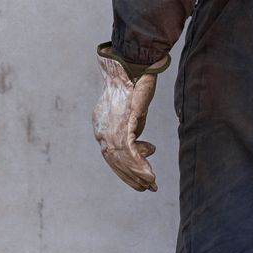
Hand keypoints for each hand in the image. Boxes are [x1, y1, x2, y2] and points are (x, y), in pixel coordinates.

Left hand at [92, 46, 168, 191]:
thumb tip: (141, 146)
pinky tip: (151, 176)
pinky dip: (141, 167)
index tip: (141, 173)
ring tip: (151, 185)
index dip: (126, 166)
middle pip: (115, 161)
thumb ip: (133, 128)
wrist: (131, 66)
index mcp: (101, 125)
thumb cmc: (134, 82)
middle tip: (145, 186)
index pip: (112, 153)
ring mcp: (110, 130)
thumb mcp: (133, 110)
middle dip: (130, 176)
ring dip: (137, 175)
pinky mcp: (122, 128)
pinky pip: (130, 154)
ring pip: (122, 161)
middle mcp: (102, 131)